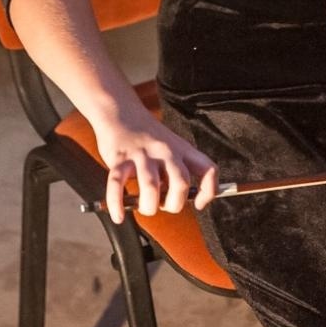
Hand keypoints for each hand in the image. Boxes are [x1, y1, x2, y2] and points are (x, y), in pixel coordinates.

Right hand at [91, 106, 218, 224]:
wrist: (120, 110)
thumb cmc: (146, 134)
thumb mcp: (171, 145)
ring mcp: (143, 154)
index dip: (208, 191)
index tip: (198, 204)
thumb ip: (177, 170)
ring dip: (148, 206)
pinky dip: (117, 204)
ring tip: (144, 206)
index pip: (208, 169)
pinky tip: (119, 216)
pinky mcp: (120, 158)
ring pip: (151, 187)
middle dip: (173, 205)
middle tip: (163, 205)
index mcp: (182, 150)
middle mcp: (166, 151)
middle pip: (181, 184)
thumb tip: (176, 201)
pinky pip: (117, 185)